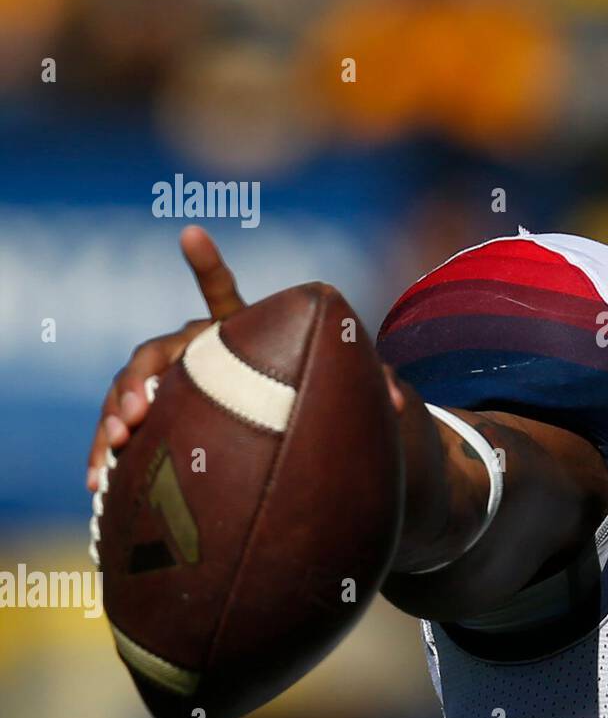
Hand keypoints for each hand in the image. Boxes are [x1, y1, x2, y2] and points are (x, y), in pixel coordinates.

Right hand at [86, 226, 405, 491]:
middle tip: (137, 410)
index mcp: (233, 335)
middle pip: (154, 354)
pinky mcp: (153, 427)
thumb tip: (397, 397)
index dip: (208, 266)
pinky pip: (123, 435)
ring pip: (129, 394)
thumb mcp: (340, 391)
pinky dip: (109, 456)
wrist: (281, 433)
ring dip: (115, 417)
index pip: (221, 295)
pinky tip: (100, 484)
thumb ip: (365, 384)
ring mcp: (167, 390)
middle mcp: (192, 355)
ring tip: (116, 443)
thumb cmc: (308, 400)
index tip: (191, 233)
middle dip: (137, 379)